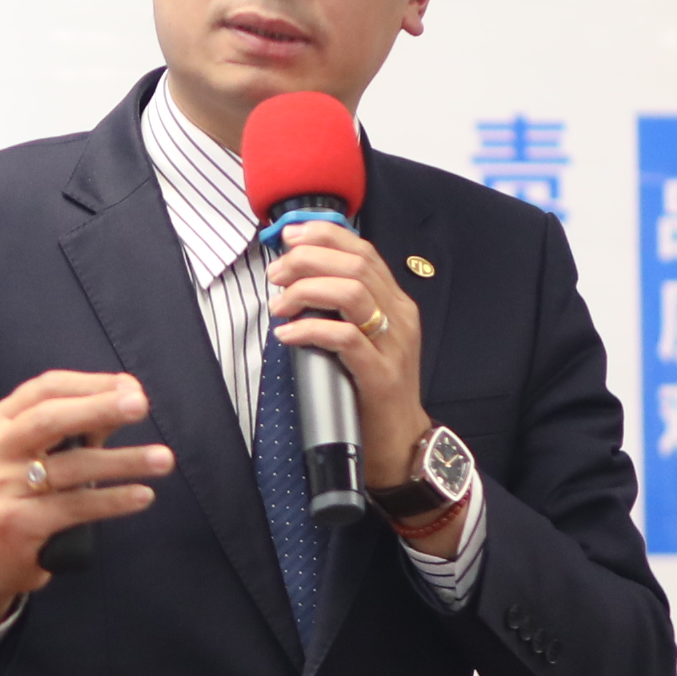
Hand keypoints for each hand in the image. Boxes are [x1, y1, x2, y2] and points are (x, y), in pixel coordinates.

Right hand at [0, 370, 173, 632]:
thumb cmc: (32, 493)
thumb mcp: (49, 452)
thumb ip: (86, 424)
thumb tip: (132, 396)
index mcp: (1, 421)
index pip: (46, 388)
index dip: (91, 384)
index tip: (132, 388)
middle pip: (50, 419)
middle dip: (99, 407)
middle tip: (141, 405)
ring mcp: (2, 486)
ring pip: (70, 466)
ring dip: (122, 460)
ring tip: (163, 459)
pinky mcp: (17, 523)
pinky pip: (74, 507)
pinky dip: (113, 500)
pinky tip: (143, 495)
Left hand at [267, 221, 428, 467]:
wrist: (400, 440)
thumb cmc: (373, 387)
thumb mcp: (366, 338)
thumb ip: (343, 308)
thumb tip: (299, 278)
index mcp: (396, 302)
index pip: (363, 250)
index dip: (324, 235)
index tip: (290, 237)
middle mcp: (400, 316)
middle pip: (354, 265)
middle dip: (307, 260)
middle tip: (276, 275)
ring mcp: (393, 345)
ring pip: (351, 293)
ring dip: (305, 291)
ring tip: (279, 305)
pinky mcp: (380, 375)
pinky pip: (344, 338)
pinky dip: (310, 329)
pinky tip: (287, 334)